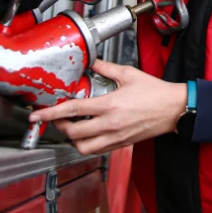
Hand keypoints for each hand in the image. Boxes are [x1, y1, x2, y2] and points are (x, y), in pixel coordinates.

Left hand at [29, 60, 187, 155]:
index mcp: (109, 105)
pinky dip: (87, 145)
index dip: (51, 113)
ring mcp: (115, 137)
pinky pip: (97, 150)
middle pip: (73, 133)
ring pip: (83, 148)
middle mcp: (110, 124)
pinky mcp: (121, 144)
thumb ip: (106, 67)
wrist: (174, 109)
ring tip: (71, 128)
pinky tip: (87, 134)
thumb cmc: (156, 93)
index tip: (37, 115)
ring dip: (72, 139)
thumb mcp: (129, 74)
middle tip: (56, 118)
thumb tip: (92, 61)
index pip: (72, 111)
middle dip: (59, 126)